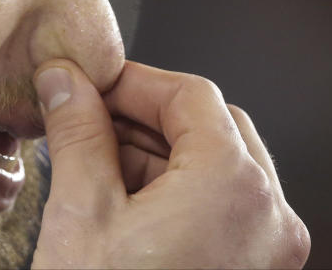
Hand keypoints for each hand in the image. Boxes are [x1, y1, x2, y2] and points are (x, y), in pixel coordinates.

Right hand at [31, 60, 309, 268]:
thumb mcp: (81, 213)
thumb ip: (76, 131)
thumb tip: (63, 81)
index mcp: (234, 190)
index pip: (190, 95)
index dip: (131, 80)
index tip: (88, 82)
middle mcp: (268, 218)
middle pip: (210, 127)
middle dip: (142, 116)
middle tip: (86, 115)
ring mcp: (266, 251)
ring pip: (215, 166)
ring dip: (154, 152)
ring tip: (91, 160)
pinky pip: (218, 207)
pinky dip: (171, 190)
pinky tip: (118, 199)